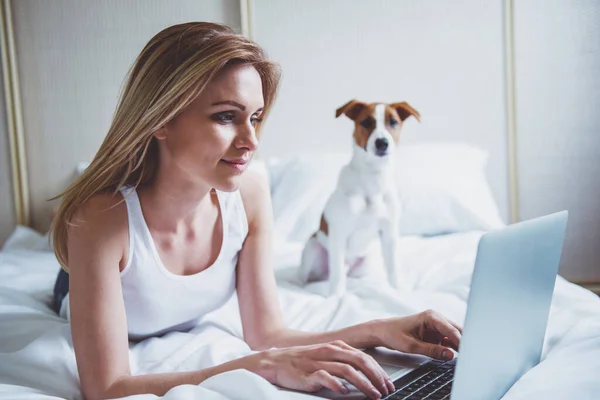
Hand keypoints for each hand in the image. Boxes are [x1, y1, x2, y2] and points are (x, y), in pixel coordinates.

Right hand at [249, 340, 395, 398]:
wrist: (273, 361)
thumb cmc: (301, 360)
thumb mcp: (324, 355)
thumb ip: (342, 361)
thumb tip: (364, 373)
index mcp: (335, 346)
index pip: (363, 356)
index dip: (378, 370)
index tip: (388, 383)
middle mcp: (329, 352)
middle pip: (359, 361)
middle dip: (376, 376)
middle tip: (386, 390)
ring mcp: (318, 362)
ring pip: (346, 370)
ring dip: (363, 383)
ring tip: (373, 394)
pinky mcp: (307, 373)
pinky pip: (325, 377)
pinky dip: (337, 384)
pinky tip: (344, 392)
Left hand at [375, 310, 461, 360]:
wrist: (382, 332)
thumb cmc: (393, 334)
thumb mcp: (411, 346)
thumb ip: (432, 350)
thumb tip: (450, 355)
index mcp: (431, 316)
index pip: (451, 330)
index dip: (461, 342)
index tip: (468, 353)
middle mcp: (436, 318)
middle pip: (456, 331)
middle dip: (464, 343)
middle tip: (470, 356)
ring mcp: (437, 326)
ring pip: (454, 336)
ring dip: (459, 346)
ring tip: (466, 358)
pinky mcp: (435, 333)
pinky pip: (448, 340)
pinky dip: (452, 348)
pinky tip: (456, 356)